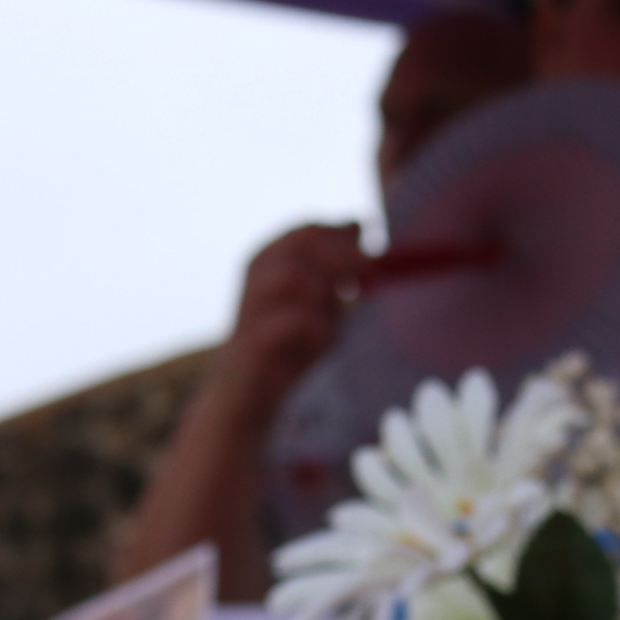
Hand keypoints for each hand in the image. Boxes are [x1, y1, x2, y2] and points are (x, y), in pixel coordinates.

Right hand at [213, 223, 364, 417]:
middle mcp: (256, 273)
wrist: (247, 396)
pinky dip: (320, 331)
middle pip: (304, 242)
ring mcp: (252, 303)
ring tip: (333, 323)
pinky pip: (299, 320)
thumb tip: (360, 223)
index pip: (309, 229)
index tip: (373, 254)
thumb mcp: (317, 301)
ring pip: (299, 277)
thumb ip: (336, 265)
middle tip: (372, 274)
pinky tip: (318, 347)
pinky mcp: (255, 337)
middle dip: (345, 256)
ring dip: (328, 297)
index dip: (345, 236)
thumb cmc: (286, 346)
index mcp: (268, 258)